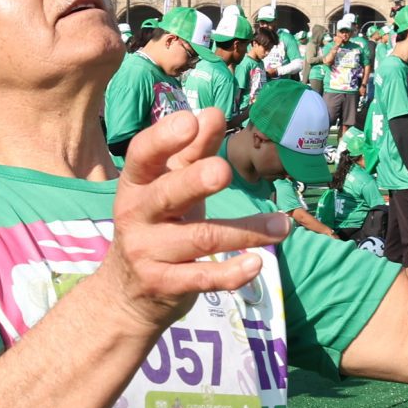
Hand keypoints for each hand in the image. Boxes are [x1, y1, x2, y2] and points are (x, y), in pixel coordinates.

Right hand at [95, 109, 289, 333]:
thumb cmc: (156, 224)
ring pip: (199, 238)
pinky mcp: (164, 285)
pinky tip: (256, 264)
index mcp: (136, 183)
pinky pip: (202, 278)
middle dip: (195, 181)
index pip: (142, 155)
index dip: (164, 138)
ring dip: (244, 231)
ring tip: (282, 225)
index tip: (191, 121)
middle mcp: (136, 215)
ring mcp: (148, 252)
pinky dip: (231, 273)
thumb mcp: (168, 186)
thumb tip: (213, 113)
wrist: (125, 294)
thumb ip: (191, 151)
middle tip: (224, 170)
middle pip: (167, 194)